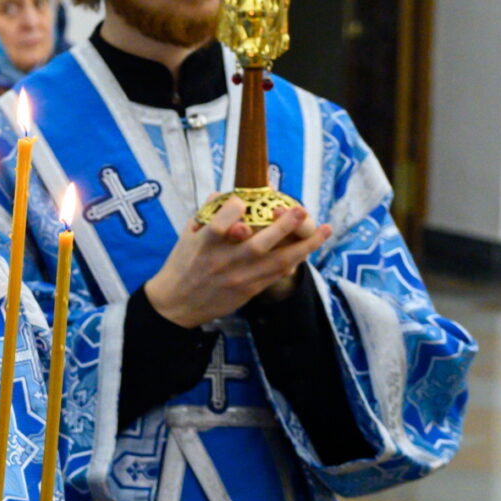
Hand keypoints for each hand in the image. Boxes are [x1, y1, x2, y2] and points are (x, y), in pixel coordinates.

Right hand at [142, 200, 331, 326]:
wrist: (176, 306)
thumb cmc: (181, 266)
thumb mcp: (185, 237)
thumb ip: (205, 215)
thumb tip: (223, 194)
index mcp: (204, 246)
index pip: (221, 224)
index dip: (234, 209)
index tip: (242, 200)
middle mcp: (223, 263)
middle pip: (257, 245)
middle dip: (282, 227)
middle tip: (300, 209)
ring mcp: (239, 278)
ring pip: (277, 262)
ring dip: (304, 245)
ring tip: (324, 229)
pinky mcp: (249, 291)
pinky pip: (278, 275)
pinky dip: (296, 260)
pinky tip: (310, 247)